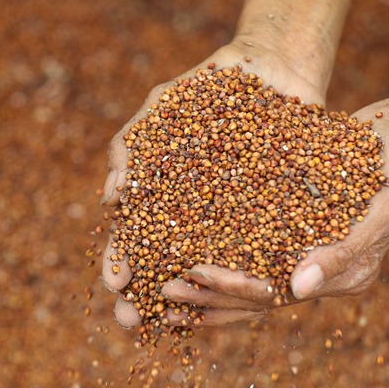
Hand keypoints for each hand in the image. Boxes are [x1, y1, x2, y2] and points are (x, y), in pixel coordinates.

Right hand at [100, 39, 329, 327]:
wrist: (273, 65)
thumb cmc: (210, 86)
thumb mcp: (164, 108)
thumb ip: (132, 145)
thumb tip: (111, 198)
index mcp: (163, 196)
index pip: (133, 236)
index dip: (121, 260)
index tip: (112, 283)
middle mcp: (196, 217)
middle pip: (165, 263)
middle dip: (145, 294)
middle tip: (130, 322)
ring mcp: (236, 222)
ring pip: (210, 266)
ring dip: (190, 296)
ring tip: (176, 321)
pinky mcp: (277, 220)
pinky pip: (261, 252)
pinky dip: (248, 274)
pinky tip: (241, 294)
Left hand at [159, 106, 388, 324]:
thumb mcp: (379, 213)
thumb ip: (343, 254)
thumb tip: (297, 290)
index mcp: (337, 279)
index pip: (271, 296)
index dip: (227, 290)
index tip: (187, 277)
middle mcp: (313, 272)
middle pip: (249, 294)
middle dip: (203, 295)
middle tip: (157, 290)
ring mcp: (299, 250)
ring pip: (241, 272)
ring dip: (201, 280)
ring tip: (155, 277)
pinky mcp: (287, 222)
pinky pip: (244, 240)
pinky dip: (212, 244)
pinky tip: (177, 237)